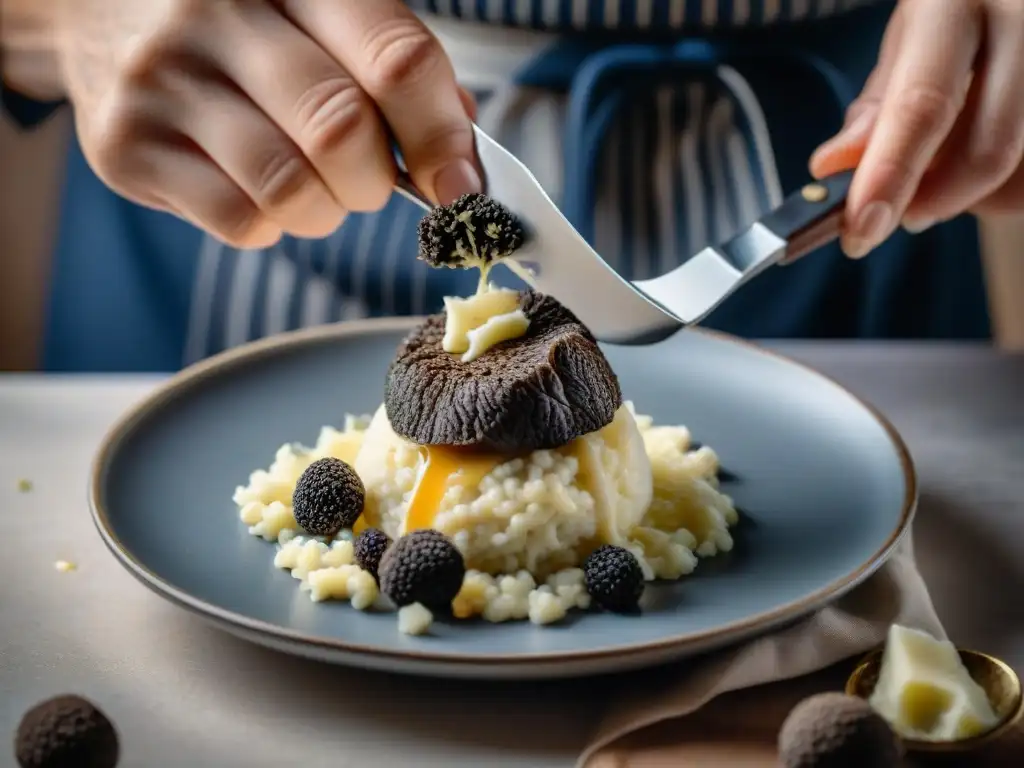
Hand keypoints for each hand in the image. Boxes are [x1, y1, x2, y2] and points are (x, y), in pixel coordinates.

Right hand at [52, 0, 478, 247]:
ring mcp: (163, 79)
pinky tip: (261, 191)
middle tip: (371, 180)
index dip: (442, 136)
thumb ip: (392, 67)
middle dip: (377, 180)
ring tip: (316, 188)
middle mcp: (217, 13)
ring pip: (290, 189)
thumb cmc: (242, 22)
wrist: (101, 10)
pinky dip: (274, 225)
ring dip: (327, 211)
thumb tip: (462, 154)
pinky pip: (241, 222)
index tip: (462, 187)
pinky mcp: (127, 145)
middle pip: (341, 130)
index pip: (394, 58)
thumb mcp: (320, 14)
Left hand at [810, 0, 1023, 257]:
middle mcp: (1020, 24)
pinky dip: (999, 188)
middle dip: (933, 202)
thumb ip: (875, 108)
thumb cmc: (954, 20)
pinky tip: (977, 156)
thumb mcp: (906, 46)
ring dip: (969, 195)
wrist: (1007, 0)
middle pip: (987, 152)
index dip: (890, 176)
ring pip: (1015, 174)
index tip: (862, 229)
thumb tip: (831, 169)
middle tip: (899, 215)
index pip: (922, 106)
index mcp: (954, 4)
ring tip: (943, 166)